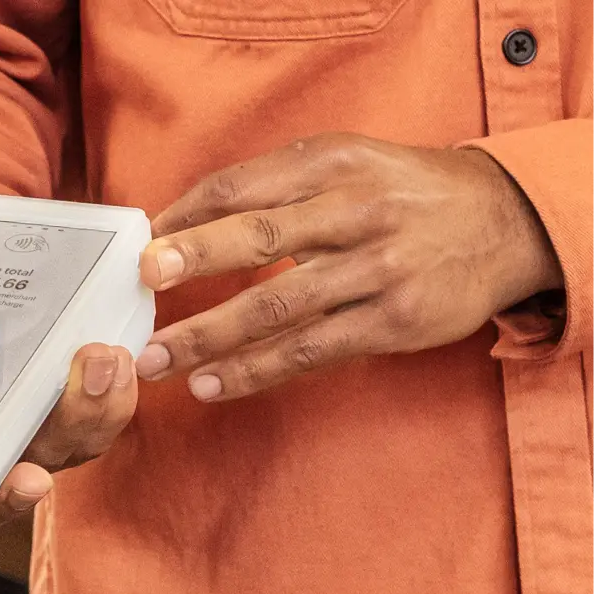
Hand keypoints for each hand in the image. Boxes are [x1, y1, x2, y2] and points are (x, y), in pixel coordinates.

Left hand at [135, 133, 563, 400]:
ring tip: (154, 359)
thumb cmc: (399, 193)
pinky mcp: (391, 321)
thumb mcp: (343, 163)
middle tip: (140, 281)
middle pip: (257, 237)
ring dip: (207, 336)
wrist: (502, 222)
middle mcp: (353, 211)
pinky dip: (253, 370)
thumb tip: (178, 222)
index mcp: (330, 163)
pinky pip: (308, 350)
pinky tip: (210, 385)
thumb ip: (271, 186)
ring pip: (275, 306)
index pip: (240, 187)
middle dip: (193, 259)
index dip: (184, 215)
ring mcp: (375, 270)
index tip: (137, 243)